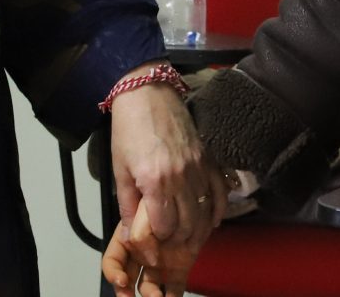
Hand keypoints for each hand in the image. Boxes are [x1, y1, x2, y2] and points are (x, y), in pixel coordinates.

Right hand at [100, 204, 197, 296]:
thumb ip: (141, 234)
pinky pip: (173, 290)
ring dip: (151, 296)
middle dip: (126, 292)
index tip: (121, 280)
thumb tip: (148, 257)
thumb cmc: (168, 198)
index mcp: (127, 240)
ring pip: (150, 289)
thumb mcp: (147, 210)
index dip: (112, 273)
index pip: (112, 261)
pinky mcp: (178, 271)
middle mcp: (141, 256)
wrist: (196, 197)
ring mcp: (159, 265)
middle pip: (127, 280)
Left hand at [101, 77, 226, 295]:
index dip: (159, 242)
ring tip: (189, 239)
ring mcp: (199, 167)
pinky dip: (218, 210)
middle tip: (171, 246)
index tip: (154, 246)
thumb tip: (130, 233)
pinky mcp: (208, 159)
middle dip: (179, 241)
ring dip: (199, 231)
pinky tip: (212, 221)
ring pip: (206, 211)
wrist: (147, 93)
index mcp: (155, 181)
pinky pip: (220, 191)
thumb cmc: (128, 130)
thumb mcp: (120, 169)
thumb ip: (127, 204)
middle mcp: (181, 177)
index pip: (165, 227)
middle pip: (188, 224)